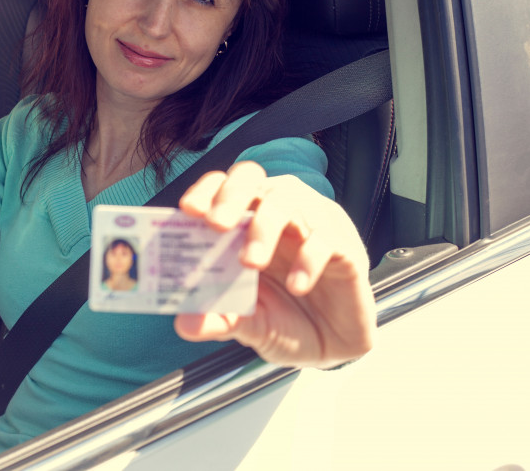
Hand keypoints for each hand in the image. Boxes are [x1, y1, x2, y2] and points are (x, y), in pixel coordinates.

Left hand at [174, 161, 375, 368]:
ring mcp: (313, 224)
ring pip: (288, 200)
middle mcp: (279, 213)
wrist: (333, 350)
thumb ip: (220, 319)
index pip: (224, 187)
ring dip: (264, 227)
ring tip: (250, 262)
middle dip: (231, 196)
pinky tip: (295, 286)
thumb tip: (185, 324)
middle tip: (216, 224)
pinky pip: (325, 239)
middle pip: (253, 179)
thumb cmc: (287, 323)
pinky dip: (307, 259)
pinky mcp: (345, 246)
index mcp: (248, 222)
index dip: (207, 192)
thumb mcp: (249, 325)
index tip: (188, 210)